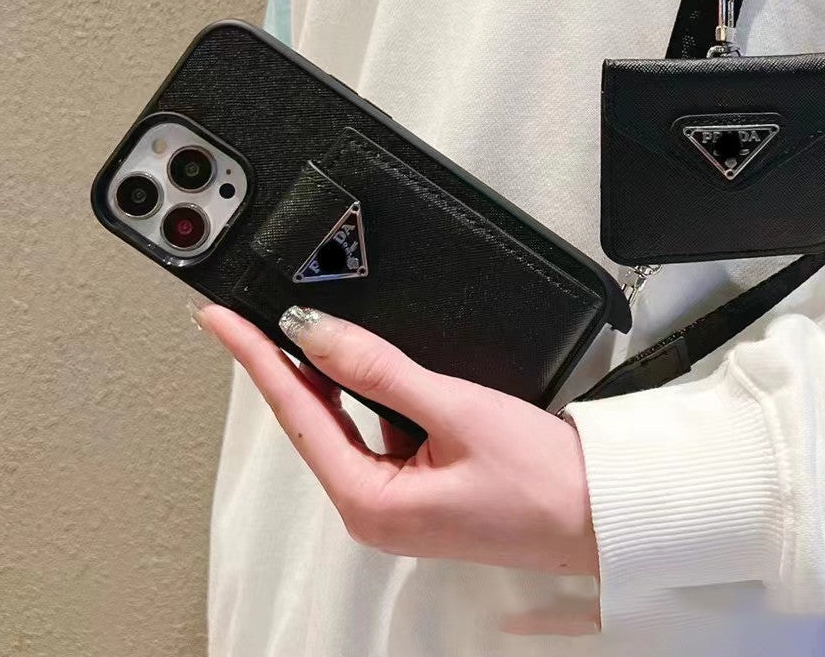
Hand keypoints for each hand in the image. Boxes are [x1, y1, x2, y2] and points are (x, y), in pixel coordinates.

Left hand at [195, 303, 600, 598]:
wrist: (602, 509)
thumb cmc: (542, 480)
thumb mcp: (454, 409)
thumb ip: (380, 369)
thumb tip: (316, 334)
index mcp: (372, 503)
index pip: (296, 413)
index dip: (255, 359)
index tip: (221, 322)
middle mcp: (375, 508)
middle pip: (312, 418)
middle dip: (282, 364)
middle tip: (245, 315)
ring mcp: (398, 499)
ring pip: (345, 421)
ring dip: (329, 376)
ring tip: (302, 328)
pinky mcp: (422, 484)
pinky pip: (377, 428)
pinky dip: (367, 392)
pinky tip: (367, 363)